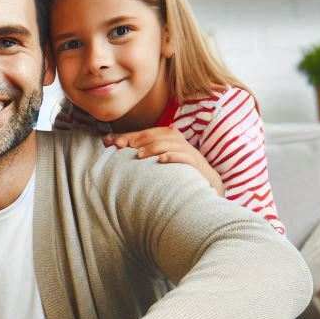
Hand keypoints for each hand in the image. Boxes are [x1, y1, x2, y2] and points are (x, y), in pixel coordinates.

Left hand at [104, 127, 223, 194]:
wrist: (207, 185)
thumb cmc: (178, 173)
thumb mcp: (160, 161)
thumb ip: (143, 154)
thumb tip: (114, 148)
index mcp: (170, 139)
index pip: (148, 133)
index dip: (130, 136)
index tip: (111, 142)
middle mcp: (179, 142)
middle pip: (157, 135)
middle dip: (138, 139)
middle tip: (121, 146)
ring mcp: (188, 152)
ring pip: (170, 143)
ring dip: (154, 147)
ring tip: (139, 154)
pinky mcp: (196, 165)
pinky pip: (185, 157)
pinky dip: (173, 156)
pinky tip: (161, 160)